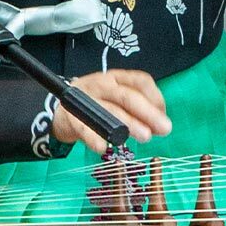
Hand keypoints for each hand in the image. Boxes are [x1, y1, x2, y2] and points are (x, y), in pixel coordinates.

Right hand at [57, 67, 171, 154]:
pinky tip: (102, 147)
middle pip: (127, 96)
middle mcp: (102, 84)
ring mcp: (85, 99)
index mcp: (116, 78)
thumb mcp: (117, 101)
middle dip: (148, 113)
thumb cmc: (97, 106)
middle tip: (164, 129)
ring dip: (128, 124)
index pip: (140, 81)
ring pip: (109, 110)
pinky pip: (84, 127)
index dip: (156, 98)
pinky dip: (93, 137)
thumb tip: (161, 127)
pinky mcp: (71, 116)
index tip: (163, 116)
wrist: (61, 111)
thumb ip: (138, 111)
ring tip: (144, 136)